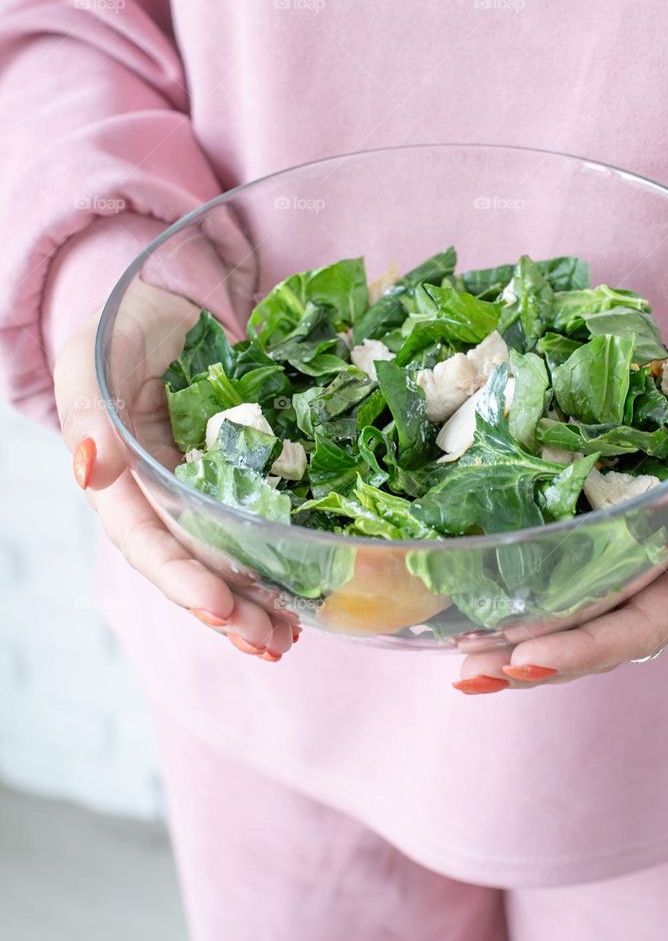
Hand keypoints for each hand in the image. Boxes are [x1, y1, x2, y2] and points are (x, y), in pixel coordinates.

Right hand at [54, 281, 297, 661]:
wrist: (165, 297)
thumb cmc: (120, 324)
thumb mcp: (93, 357)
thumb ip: (88, 410)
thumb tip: (91, 469)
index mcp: (121, 476)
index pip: (148, 540)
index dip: (182, 578)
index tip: (222, 607)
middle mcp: (161, 491)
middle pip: (193, 563)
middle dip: (230, 609)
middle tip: (274, 643)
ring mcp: (203, 483)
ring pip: (228, 554)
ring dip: (258, 600)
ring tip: (293, 636)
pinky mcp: (243, 467)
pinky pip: (262, 517)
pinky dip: (282, 553)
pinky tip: (307, 588)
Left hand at [455, 371, 667, 693]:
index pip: (640, 628)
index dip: (584, 647)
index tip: (527, 658)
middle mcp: (662, 583)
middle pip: (595, 638)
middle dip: (533, 659)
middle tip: (471, 673)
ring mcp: (632, 566)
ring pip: (574, 619)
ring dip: (517, 645)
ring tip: (463, 664)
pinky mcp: (606, 538)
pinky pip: (564, 577)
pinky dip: (520, 597)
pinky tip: (474, 610)